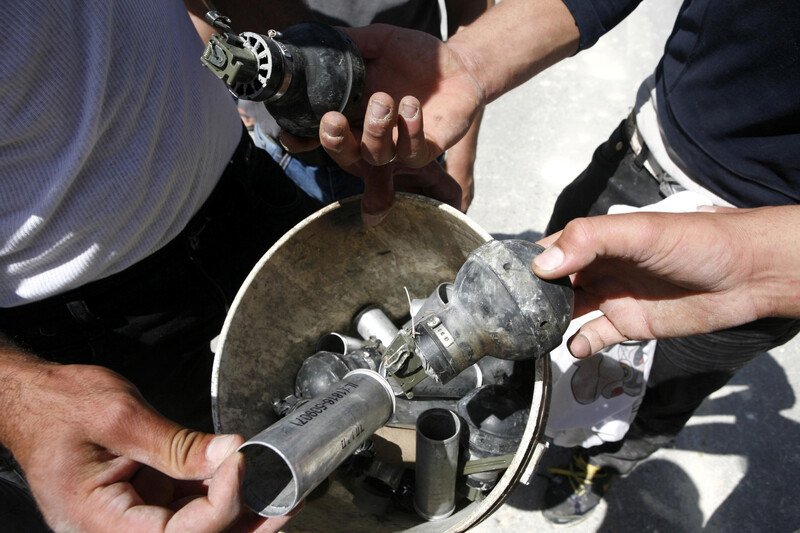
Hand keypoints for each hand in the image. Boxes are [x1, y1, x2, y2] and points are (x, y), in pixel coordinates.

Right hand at [2, 361, 294, 532]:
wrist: (34, 400)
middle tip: (286, 501)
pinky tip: (251, 479)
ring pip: (195, 526)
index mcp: (99, 521)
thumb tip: (229, 453)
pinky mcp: (144, 501)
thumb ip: (176, 444)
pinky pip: (187, 506)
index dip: (220, 503)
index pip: (176, 532)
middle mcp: (115, 529)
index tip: (244, 463)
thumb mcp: (119, 417)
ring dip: (239, 511)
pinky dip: (220, 494)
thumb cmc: (60, 406)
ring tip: (281, 493)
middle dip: (242, 522)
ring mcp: (131, 517)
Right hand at [282, 24, 484, 164]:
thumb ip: (352, 43)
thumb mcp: (379, 42)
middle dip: (334, 141)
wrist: (458, 63)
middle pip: (344, 155)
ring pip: (376, 156)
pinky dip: (410, 131)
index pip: (321, 135)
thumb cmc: (416, 56)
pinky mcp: (426, 150)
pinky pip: (413, 152)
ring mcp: (398, 146)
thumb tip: (318, 39)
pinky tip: (411, 105)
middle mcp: (371, 135)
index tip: (290, 136)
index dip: (302, 140)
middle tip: (333, 119)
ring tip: (386, 100)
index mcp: (353, 113)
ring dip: (375, 131)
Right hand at [531, 208, 799, 357]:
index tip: (500, 282)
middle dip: (532, 299)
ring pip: (570, 311)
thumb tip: (542, 265)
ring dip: (551, 323)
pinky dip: (581, 344)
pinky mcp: (630, 324)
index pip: (550, 249)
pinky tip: (575, 348)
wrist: (748, 274)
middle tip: (511, 316)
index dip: (526, 263)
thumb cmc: (697, 241)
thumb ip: (589, 241)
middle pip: (553, 285)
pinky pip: (596, 336)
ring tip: (534, 335)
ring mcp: (613, 297)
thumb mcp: (640, 233)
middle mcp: (599, 268)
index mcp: (597, 241)